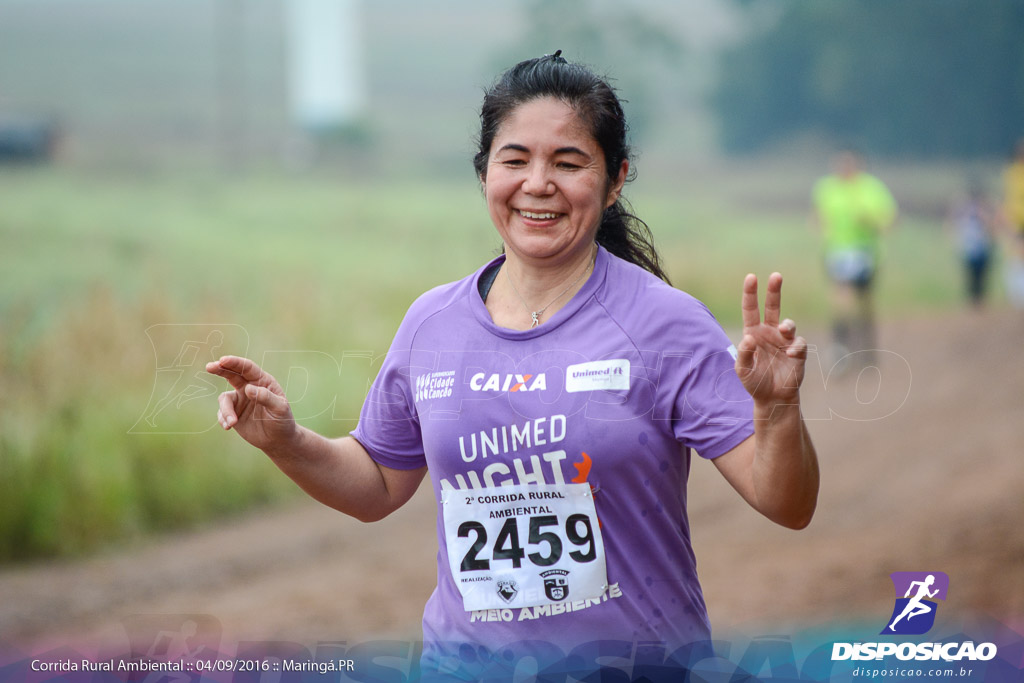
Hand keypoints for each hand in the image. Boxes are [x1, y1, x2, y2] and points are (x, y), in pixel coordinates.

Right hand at [206, 355, 296, 451]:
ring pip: (224, 398)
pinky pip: (222, 413)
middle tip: (210, 367)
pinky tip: (229, 427)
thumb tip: (248, 388)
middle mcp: (249, 387)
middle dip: (220, 369)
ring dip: (225, 410)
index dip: (235, 363)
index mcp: (262, 381)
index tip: (223, 360)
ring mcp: (240, 400)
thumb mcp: (280, 409)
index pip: (247, 368)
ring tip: (232, 422)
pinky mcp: (233, 413)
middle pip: (231, 374)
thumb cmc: (283, 420)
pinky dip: (223, 419)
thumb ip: (266, 397)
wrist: (278, 440)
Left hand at [735, 273, 807, 404]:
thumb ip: (743, 354)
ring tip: (784, 329)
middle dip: (774, 290)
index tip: (751, 277)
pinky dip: (795, 347)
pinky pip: (799, 343)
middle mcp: (769, 333)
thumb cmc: (755, 382)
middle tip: (776, 275)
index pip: (751, 309)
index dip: (750, 293)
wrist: (772, 398)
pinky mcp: (798, 352)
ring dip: (787, 325)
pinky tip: (790, 354)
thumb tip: (750, 337)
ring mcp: (784, 341)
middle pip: (772, 307)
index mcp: (753, 333)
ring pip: (789, 324)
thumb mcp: (742, 370)